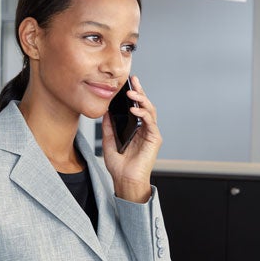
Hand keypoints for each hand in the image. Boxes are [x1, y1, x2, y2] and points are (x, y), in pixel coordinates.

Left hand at [101, 75, 161, 202]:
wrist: (125, 180)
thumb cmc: (119, 165)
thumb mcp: (108, 141)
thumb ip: (108, 126)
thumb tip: (105, 111)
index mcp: (135, 128)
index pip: (136, 107)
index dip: (133, 94)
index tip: (126, 83)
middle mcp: (144, 129)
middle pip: (145, 105)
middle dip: (140, 91)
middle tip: (133, 80)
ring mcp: (151, 133)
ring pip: (150, 110)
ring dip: (142, 100)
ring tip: (132, 93)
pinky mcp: (154, 139)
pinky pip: (150, 122)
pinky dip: (143, 113)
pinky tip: (134, 109)